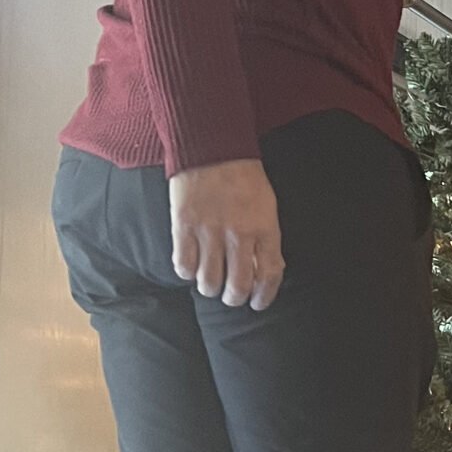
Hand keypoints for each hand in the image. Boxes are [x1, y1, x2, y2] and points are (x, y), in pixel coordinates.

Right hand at [169, 159, 283, 310]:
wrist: (213, 148)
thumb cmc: (244, 178)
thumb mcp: (267, 207)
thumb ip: (266, 239)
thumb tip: (262, 272)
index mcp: (264, 228)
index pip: (268, 275)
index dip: (264, 296)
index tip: (258, 303)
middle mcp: (238, 234)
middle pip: (237, 285)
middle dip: (234, 298)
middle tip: (231, 296)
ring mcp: (209, 231)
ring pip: (209, 281)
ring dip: (210, 288)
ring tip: (210, 283)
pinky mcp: (184, 225)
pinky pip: (183, 264)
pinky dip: (186, 272)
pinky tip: (190, 267)